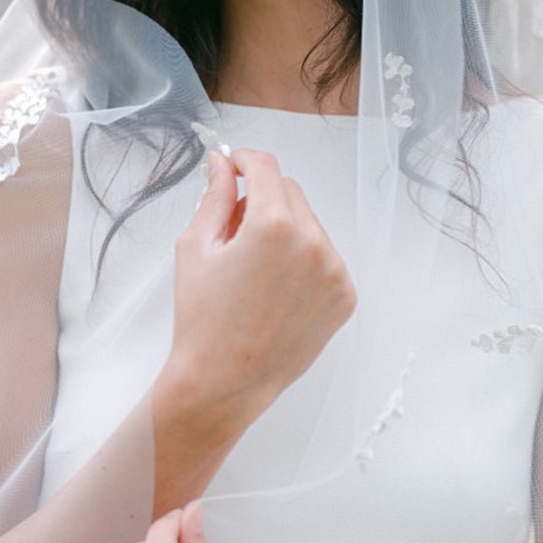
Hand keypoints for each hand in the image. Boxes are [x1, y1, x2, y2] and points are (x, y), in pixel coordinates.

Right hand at [166, 148, 355, 426]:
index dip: (245, 161)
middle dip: (263, 201)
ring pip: (311, 226)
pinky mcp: (345, 296)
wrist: (224, 381)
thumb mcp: (196, 247)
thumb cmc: (202, 319)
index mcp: (273, 225)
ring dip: (286, 233)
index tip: (235, 167)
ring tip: (256, 273)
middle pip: (290, 193)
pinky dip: (304, 263)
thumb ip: (214, 196)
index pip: (265, 167)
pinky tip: (277, 292)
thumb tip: (222, 163)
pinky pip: (326, 259)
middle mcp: (313, 243)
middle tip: (235, 234)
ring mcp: (334, 271)